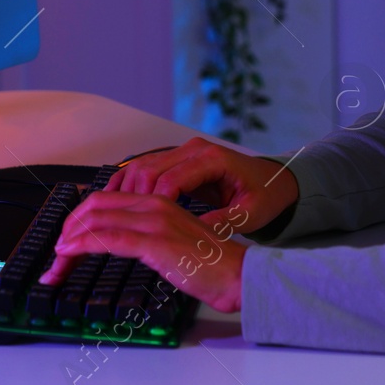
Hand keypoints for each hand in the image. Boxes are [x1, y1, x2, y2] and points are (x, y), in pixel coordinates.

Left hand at [37, 191, 249, 311]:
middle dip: (68, 230)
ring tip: (57, 265)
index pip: (104, 201)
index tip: (66, 243)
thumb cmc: (210, 265)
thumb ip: (148, 237)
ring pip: (95, 222)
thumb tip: (120, 246)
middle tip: (56, 256)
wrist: (239, 275)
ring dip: (69, 244)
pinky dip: (82, 245)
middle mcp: (153, 204)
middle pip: (94, 207)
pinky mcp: (156, 241)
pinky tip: (69, 254)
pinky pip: (108, 238)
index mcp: (157, 201)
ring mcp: (154, 221)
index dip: (78, 220)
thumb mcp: (173, 243)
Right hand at [105, 136, 299, 235]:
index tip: (142, 227)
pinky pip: (146, 167)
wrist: (274, 181)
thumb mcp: (250, 214)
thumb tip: (196, 234)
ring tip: (110, 215)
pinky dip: (129, 182)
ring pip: (142, 166)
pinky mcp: (178, 161)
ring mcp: (184, 153)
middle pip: (149, 169)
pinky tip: (114, 199)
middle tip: (120, 224)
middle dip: (131, 198)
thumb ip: (224, 222)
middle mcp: (194, 150)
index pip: (171, 179)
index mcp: (213, 160)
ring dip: (125, 189)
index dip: (153, 204)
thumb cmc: (265, 195)